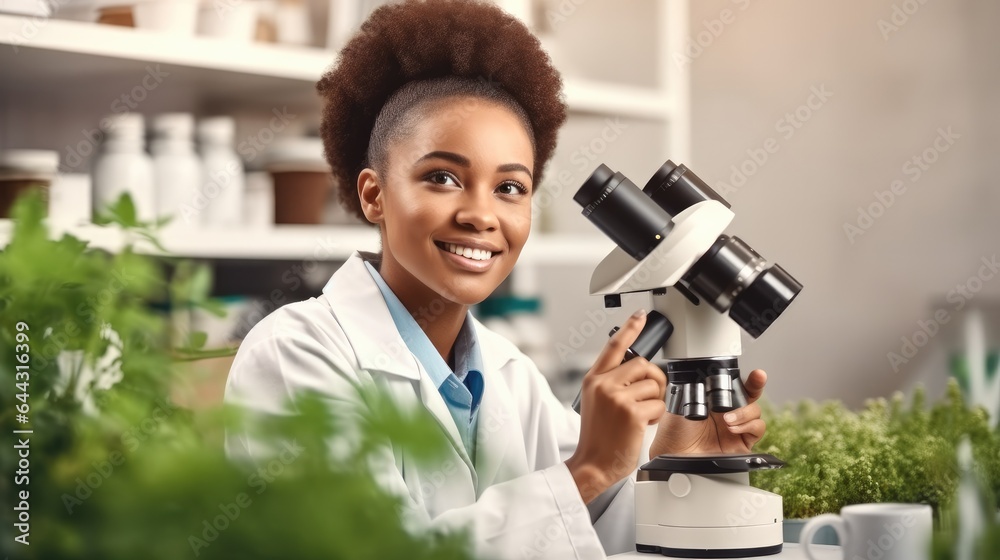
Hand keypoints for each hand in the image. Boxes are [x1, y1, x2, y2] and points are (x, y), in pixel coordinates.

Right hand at [566, 310, 666, 503]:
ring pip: (653, 385)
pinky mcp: (631, 412)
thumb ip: (611, 383)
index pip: (614, 345)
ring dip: (654, 402)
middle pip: (643, 364)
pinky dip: (656, 417)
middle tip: (649, 398)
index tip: (640, 315)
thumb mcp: (595, 402)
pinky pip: (658, 405)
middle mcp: (603, 384)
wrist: (592, 464)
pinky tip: (643, 425)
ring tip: (641, 416)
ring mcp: (617, 397)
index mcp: (593, 379)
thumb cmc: (597, 437)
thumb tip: (639, 371)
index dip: (630, 328)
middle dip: (653, 380)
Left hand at [648, 369, 766, 457]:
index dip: (748, 378)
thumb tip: (709, 374)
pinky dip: (749, 425)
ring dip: (745, 412)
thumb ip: (699, 387)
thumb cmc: (674, 430)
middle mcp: (727, 412)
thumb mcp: (683, 402)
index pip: (736, 385)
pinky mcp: (741, 444)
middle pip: (751, 395)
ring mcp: (736, 427)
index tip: (757, 374)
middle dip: (756, 384)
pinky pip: (757, 429)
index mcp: (715, 399)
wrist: (674, 453)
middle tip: (757, 378)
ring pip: (755, 411)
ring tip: (727, 419)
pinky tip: (733, 428)